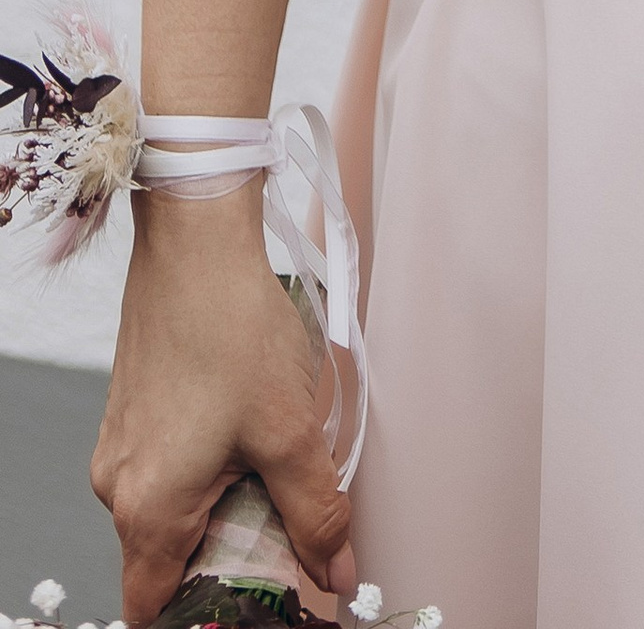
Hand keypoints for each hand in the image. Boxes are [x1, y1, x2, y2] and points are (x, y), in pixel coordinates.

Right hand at [94, 181, 354, 621]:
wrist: (195, 240)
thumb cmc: (232, 326)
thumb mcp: (289, 430)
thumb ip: (314, 513)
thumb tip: (335, 572)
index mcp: (149, 509)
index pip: (156, 607)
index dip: (207, 610)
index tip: (256, 596)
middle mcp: (120, 488)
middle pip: (167, 561)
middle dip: (228, 553)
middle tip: (285, 526)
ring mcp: (121, 450)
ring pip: (171, 513)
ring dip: (222, 505)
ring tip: (271, 463)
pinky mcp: (132, 416)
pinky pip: (166, 471)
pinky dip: (207, 470)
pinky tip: (248, 429)